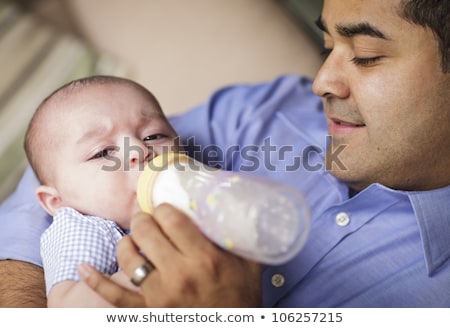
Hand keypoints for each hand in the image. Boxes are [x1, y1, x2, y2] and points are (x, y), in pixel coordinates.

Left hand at [80, 204, 261, 306]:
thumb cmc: (242, 298)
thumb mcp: (250, 263)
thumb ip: (241, 234)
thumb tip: (233, 204)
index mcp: (204, 258)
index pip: (170, 218)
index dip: (164, 207)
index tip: (166, 208)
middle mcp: (178, 274)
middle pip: (146, 231)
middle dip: (144, 218)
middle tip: (148, 217)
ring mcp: (159, 295)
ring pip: (128, 256)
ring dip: (128, 241)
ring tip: (134, 238)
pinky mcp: (147, 311)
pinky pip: (114, 296)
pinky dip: (96, 281)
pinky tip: (83, 267)